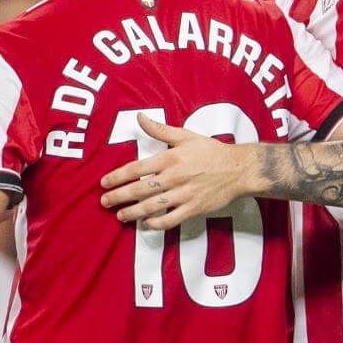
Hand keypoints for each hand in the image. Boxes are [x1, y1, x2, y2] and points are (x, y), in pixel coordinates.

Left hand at [98, 114, 255, 229]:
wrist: (238, 169)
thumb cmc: (211, 151)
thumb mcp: (185, 136)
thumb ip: (160, 129)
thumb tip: (139, 118)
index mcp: (170, 158)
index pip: (137, 169)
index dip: (117, 177)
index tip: (104, 183)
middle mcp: (174, 177)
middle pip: (140, 189)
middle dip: (119, 197)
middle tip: (105, 202)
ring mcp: (184, 194)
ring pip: (152, 207)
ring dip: (133, 212)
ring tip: (120, 215)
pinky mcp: (194, 208)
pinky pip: (171, 219)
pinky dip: (157, 224)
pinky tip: (146, 224)